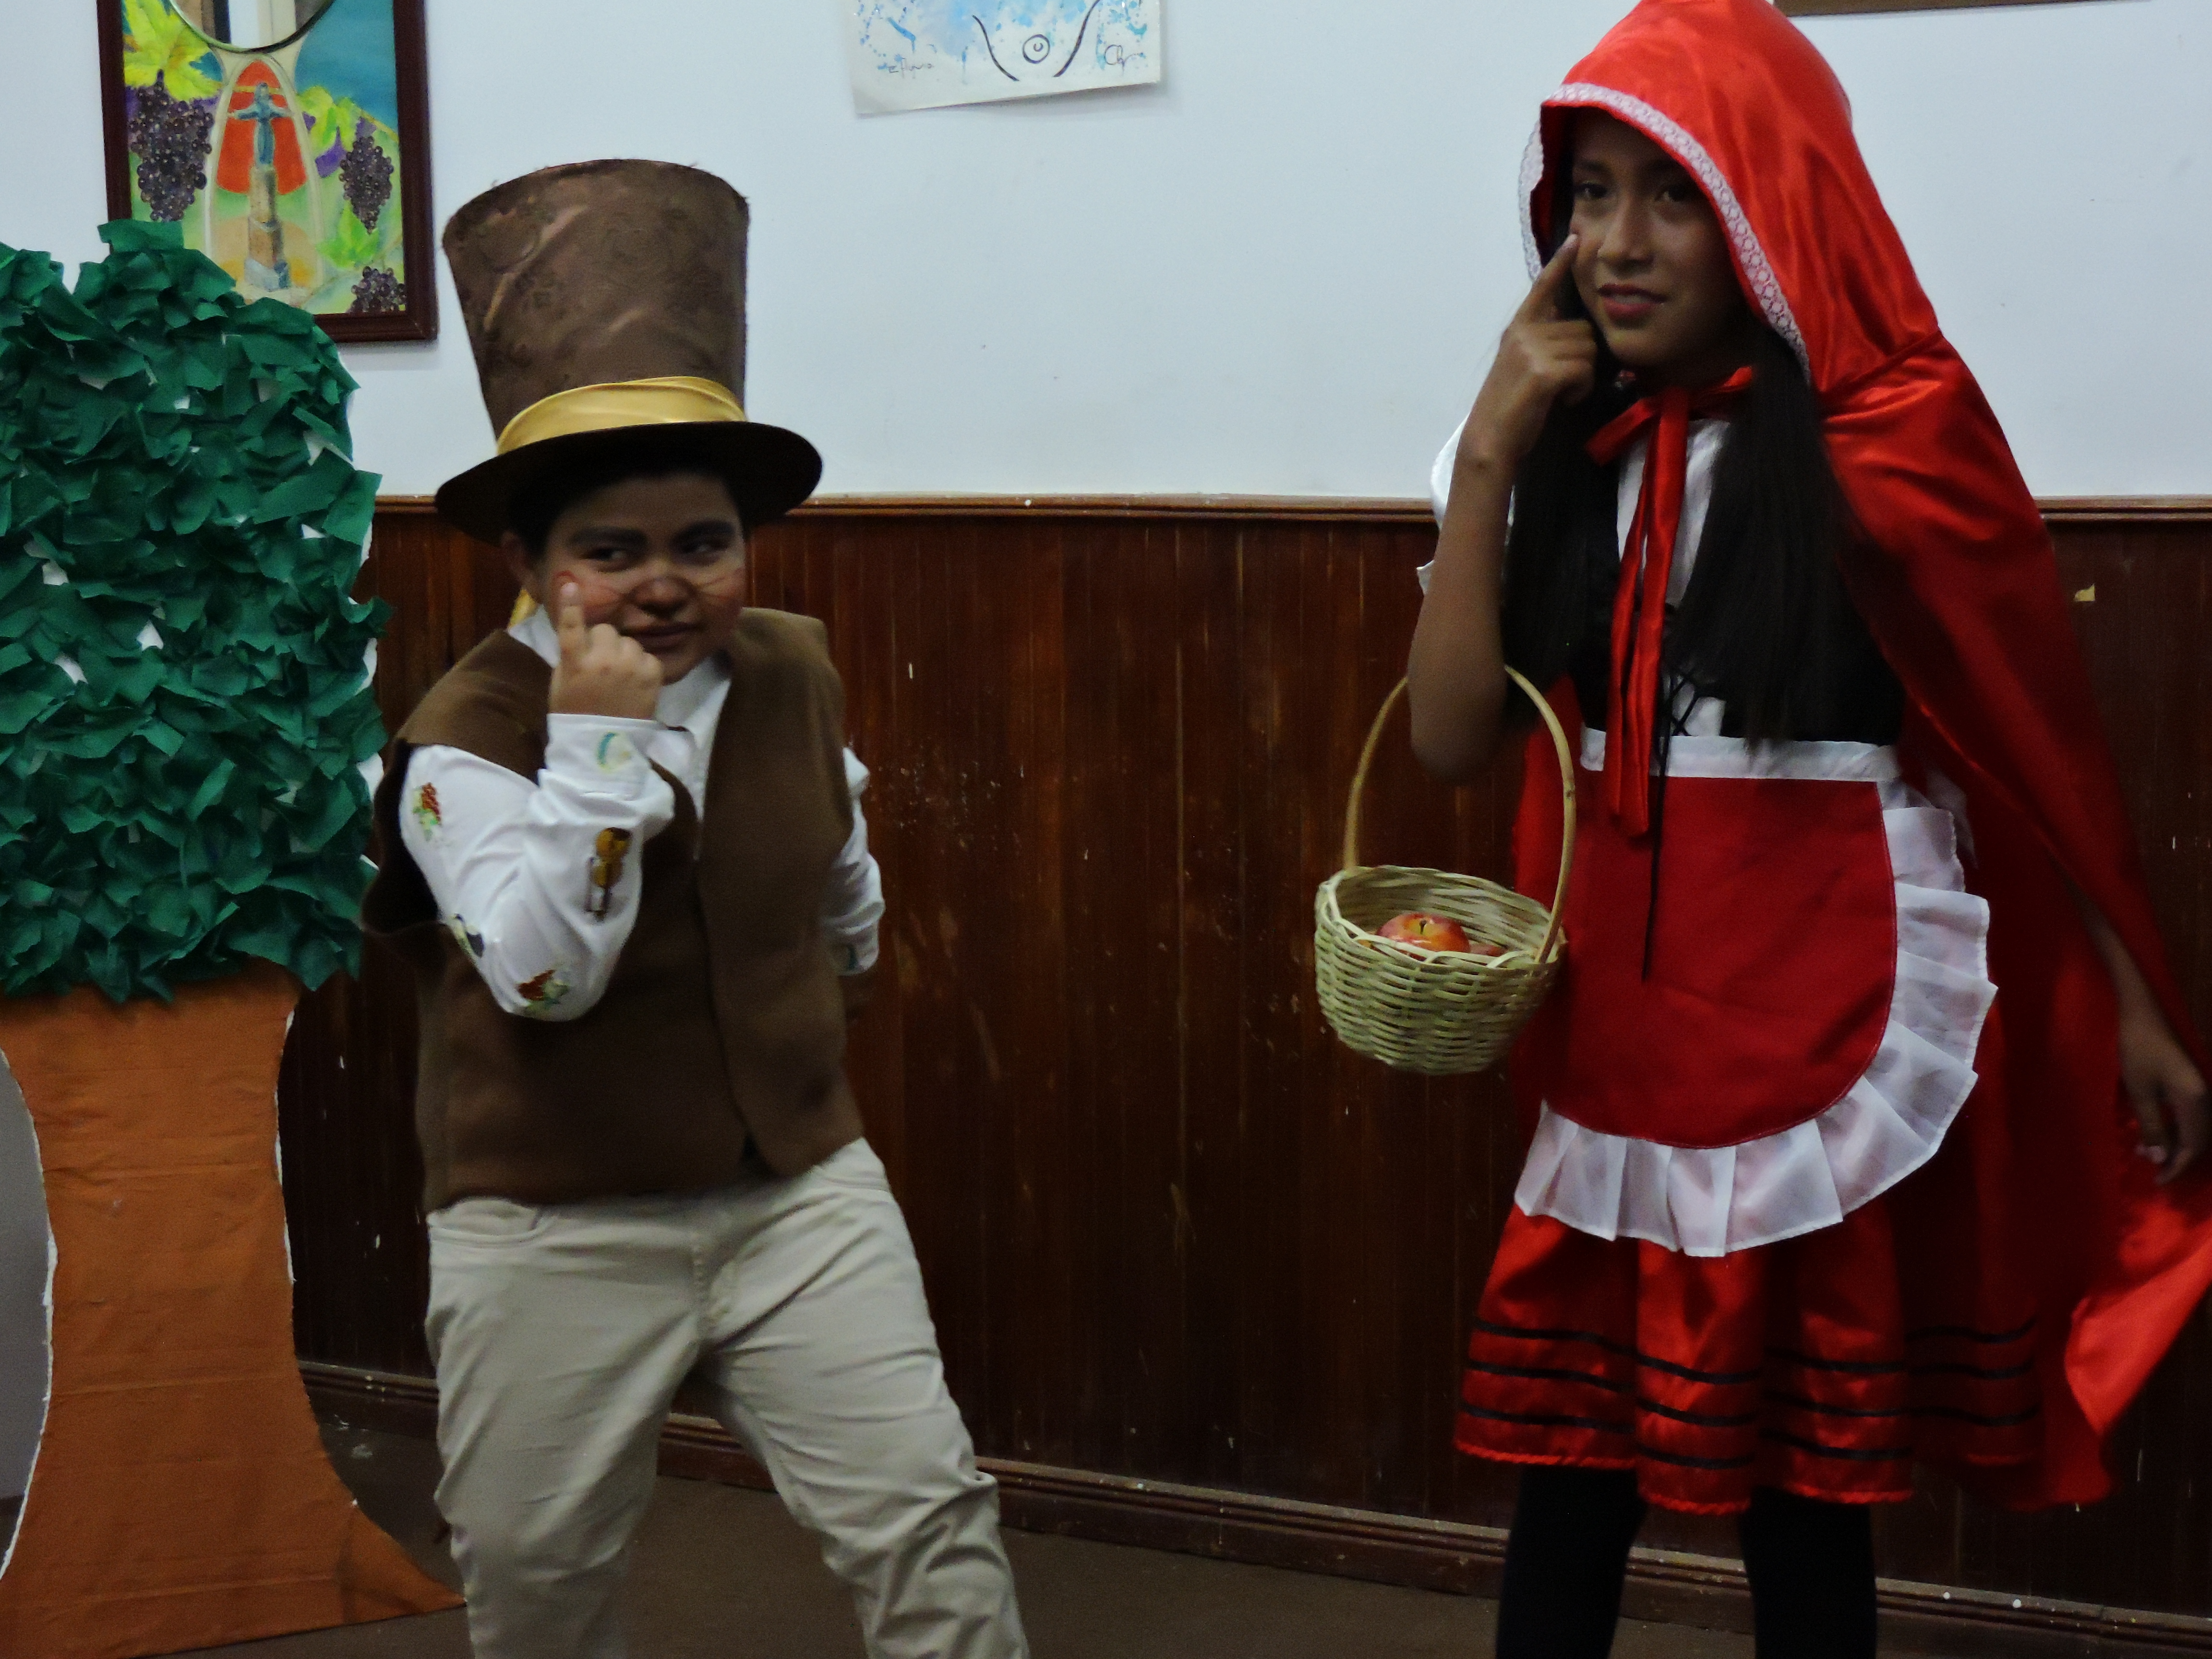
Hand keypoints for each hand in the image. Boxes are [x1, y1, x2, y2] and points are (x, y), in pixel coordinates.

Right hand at [546, 576, 662, 720]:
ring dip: (624, 653)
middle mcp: (603, 660)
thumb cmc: (575, 713)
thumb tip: (582, 633)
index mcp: (576, 662)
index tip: (570, 582)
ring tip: (620, 677)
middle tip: (601, 664)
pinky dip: (642, 666)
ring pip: (628, 642)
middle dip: (603, 642)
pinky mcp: (653, 674)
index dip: (571, 604)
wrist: (603, 745)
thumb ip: (571, 655)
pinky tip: (635, 684)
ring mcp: (630, 666)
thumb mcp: (561, 683)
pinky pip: (647, 656)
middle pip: (606, 630)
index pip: (571, 626)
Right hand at [1458, 235, 1599, 477]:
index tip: (1576, 239)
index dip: (1560, 264)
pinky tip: (1562, 400)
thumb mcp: (1522, 365)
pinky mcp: (1543, 372)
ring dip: (1583, 375)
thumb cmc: (1510, 408)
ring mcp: (1532, 350)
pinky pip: (1584, 370)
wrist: (1490, 440)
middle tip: (1563, 381)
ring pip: (1587, 349)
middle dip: (1583, 356)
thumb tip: (1580, 338)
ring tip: (1560, 392)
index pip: (1542, 288)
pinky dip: (1580, 389)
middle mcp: (1524, 332)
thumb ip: (1543, 343)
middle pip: (1583, 329)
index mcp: (1518, 328)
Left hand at [2120, 1006, 2209, 1184]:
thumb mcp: (2140, 1092)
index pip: (2194, 1146)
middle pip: (2199, 1141)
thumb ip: (2152, 1127)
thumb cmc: (2137, 1051)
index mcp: (2195, 1101)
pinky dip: (2175, 1129)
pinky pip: (2190, 1116)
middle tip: (2152, 1171)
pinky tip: (2153, 1132)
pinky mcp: (2191, 1084)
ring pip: (2195, 1129)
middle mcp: (2205, 1097)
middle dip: (2177, 1159)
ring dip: (2174, 1144)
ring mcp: (2200, 1090)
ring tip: (2145, 1151)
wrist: (2143, 1015)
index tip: (2159, 1181)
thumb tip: (2161, 1159)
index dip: (2178, 1167)